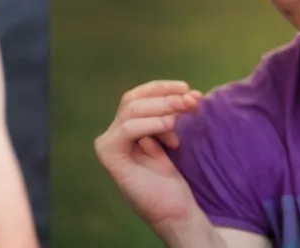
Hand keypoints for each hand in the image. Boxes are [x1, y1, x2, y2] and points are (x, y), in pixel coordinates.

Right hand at [94, 80, 204, 232]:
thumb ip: (167, 115)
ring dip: (163, 106)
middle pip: (134, 99)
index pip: (138, 95)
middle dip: (166, 97)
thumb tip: (184, 92)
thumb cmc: (171, 179)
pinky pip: (128, 130)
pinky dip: (151, 123)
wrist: (174, 212)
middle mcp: (112, 133)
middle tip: (192, 100)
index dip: (162, 88)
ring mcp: (107, 144)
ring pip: (132, 109)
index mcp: (124, 127)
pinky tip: (170, 125)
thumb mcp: (168, 138)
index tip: (188, 88)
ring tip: (186, 110)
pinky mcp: (109, 155)